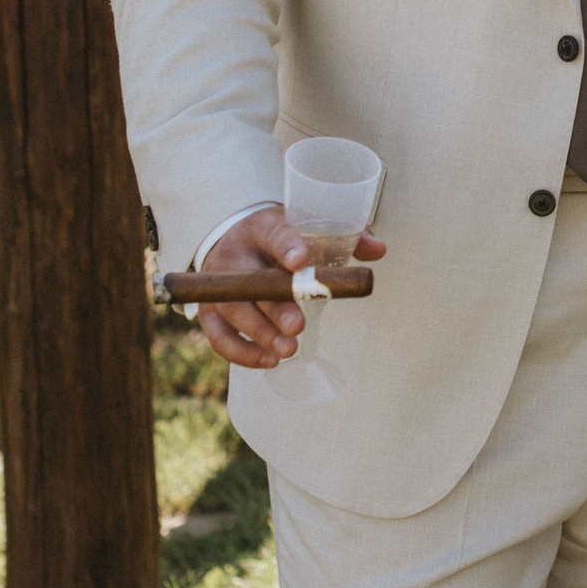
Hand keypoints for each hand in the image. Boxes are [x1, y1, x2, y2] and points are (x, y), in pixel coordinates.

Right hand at [193, 205, 389, 369]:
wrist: (233, 238)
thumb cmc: (281, 236)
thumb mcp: (308, 226)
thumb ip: (344, 236)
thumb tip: (378, 250)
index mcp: (263, 227)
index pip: (275, 234)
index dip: (287, 247)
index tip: (300, 262)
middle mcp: (235, 255)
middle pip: (250, 282)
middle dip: (274, 308)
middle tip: (298, 328)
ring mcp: (217, 284)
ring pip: (231, 310)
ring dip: (259, 334)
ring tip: (288, 350)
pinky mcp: (208, 310)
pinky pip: (218, 336)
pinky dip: (241, 352)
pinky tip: (269, 360)